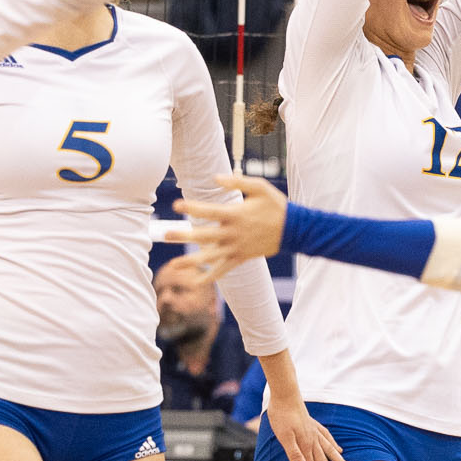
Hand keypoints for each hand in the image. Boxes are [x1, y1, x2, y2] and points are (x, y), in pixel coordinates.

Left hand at [171, 172, 287, 277]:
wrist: (294, 229)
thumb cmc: (276, 205)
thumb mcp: (260, 187)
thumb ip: (237, 181)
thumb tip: (215, 178)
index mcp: (235, 215)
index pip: (208, 212)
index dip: (192, 208)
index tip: (177, 205)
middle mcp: (233, 233)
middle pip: (204, 236)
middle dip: (184, 236)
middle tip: (165, 235)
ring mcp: (236, 248)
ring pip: (210, 257)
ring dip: (191, 261)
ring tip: (174, 264)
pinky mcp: (241, 258)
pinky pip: (223, 270)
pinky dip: (209, 277)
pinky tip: (195, 282)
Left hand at [261, 382, 352, 460]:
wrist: (285, 394)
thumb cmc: (281, 416)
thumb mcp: (284, 437)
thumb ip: (294, 455)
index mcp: (306, 445)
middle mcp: (314, 440)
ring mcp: (315, 432)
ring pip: (331, 451)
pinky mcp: (314, 425)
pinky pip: (328, 438)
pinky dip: (334, 445)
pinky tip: (339, 450)